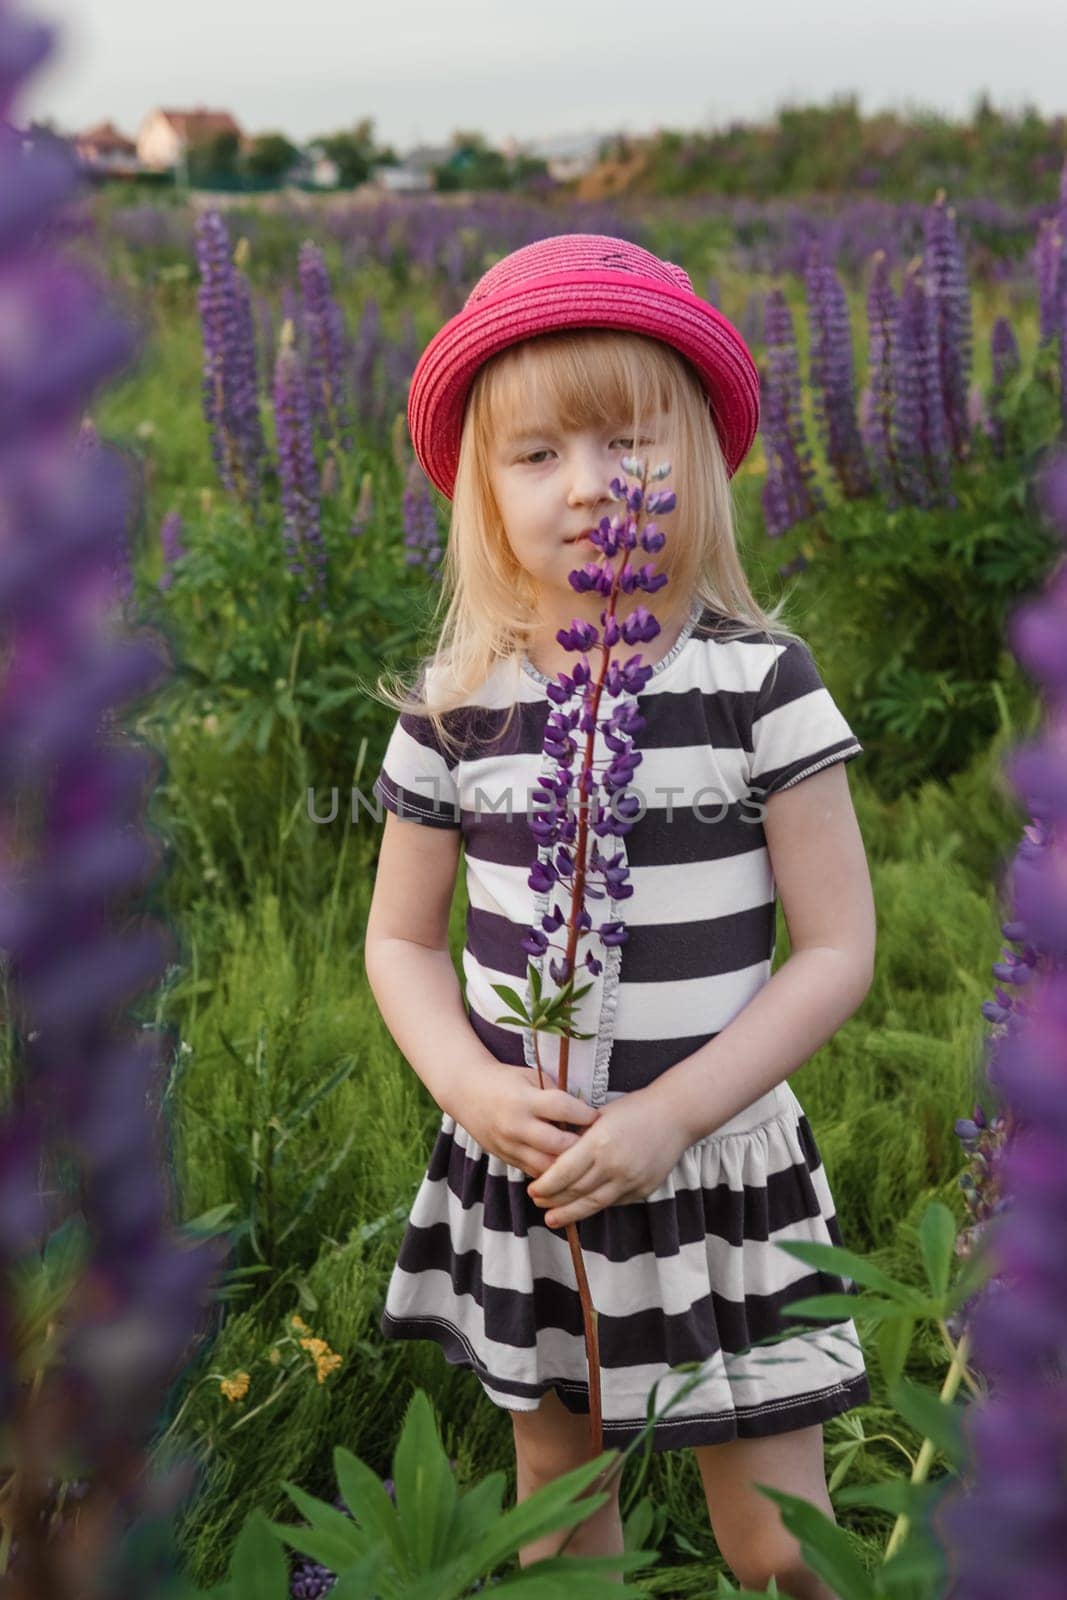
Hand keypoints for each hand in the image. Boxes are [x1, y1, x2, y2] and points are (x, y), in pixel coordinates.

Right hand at [451, 1062, 600, 1178]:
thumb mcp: (530, 1076)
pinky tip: (564, 1166)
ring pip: (547, 1167)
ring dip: (567, 1165)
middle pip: (558, 1145)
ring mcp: (509, 1145)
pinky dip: (551, 1172)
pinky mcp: (505, 1158)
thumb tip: (583, 1113)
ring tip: (582, 1158)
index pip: (563, 1108)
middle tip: (595, 1142)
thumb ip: (555, 1094)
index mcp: (524, 1100)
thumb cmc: (504, 1080)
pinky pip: (534, 1173)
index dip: (585, 1114)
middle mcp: (516, 1125)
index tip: (598, 1117)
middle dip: (580, 1145)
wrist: (465, 1091)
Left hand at [527, 1091, 690, 1226]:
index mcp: (599, 1142)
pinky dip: (596, 1205)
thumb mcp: (600, 1117)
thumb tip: (553, 1158)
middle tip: (537, 1204)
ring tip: (553, 1218)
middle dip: (553, 1201)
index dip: (545, 1186)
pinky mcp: (643, 1189)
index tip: (531, 1191)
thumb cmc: (634, 1109)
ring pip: (594, 1204)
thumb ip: (578, 1138)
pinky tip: (583, 1207)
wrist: (675, 1115)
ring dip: (571, 1213)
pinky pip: (615, 1202)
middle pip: (576, 1191)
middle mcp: (614, 1165)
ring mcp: (631, 1180)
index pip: (564, 1172)